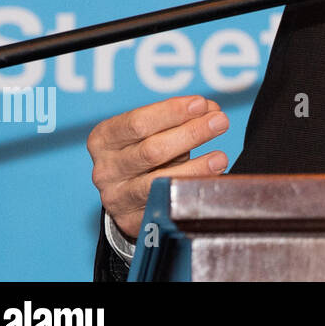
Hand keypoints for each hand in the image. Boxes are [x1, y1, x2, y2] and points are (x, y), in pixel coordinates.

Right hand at [87, 95, 229, 240]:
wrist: (126, 196)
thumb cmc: (144, 154)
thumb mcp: (155, 132)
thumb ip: (179, 118)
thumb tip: (210, 109)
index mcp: (104, 139)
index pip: (137, 123)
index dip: (171, 112)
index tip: (201, 104)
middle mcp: (105, 169)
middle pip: (151, 151)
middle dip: (191, 134)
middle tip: (220, 122)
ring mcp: (116, 198)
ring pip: (159, 181)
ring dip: (196, 167)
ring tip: (220, 157)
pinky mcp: (131, 221)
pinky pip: (166, 205)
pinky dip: (191, 191)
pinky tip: (210, 181)